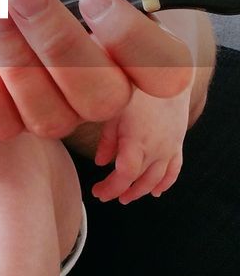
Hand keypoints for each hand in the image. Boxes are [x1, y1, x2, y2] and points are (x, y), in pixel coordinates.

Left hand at [92, 89, 189, 203]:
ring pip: (156, 180)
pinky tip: (156, 192)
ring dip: (141, 191)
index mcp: (136, 141)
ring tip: (126, 197)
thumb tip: (100, 163)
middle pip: (138, 180)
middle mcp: (155, 149)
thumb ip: (107, 140)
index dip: (111, 188)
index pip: (125, 175)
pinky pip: (174, 171)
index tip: (98, 191)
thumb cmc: (137, 92)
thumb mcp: (115, 112)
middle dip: (120, 190)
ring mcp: (169, 148)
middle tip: (105, 194)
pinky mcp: (178, 145)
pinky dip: (165, 184)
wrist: (168, 79)